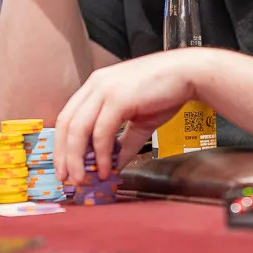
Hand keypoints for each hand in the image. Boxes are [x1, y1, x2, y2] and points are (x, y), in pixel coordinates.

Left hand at [52, 49, 207, 183]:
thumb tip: (115, 166)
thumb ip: (125, 142)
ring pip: (78, 129)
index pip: (68, 118)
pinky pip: (101, 133)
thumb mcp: (140, 120)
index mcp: (96, 85)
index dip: (62, 145)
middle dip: (64, 156)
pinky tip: (107, 169)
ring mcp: (105, 89)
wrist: (190, 74)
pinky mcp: (118, 98)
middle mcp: (96, 84)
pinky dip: (102, 155)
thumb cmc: (168, 91)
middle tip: (67, 179)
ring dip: (78, 159)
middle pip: (66, 125)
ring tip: (83, 179)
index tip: (65, 167)